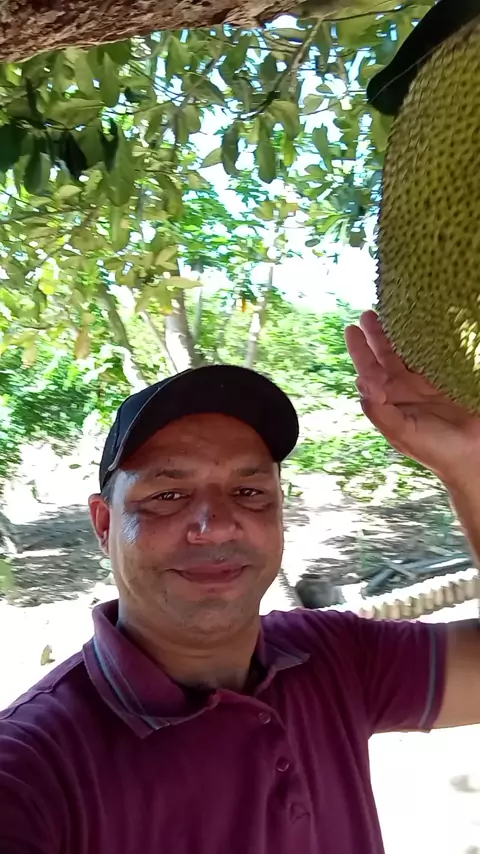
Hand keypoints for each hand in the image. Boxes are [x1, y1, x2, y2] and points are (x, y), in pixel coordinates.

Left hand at [345, 310, 479, 486]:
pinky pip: (435, 352)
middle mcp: (405, 387)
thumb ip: (379, 410)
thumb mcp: (401, 432)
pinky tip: (424, 323)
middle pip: (386, 355)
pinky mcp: (449, 376)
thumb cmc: (435, 449)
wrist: (473, 455)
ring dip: (400, 332)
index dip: (360, 350)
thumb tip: (361, 381)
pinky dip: (429, 339)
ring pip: (409, 350)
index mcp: (390, 399)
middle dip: (377, 334)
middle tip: (368, 313)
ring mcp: (427, 381)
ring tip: (392, 311)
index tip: (351, 329)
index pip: (369, 370)